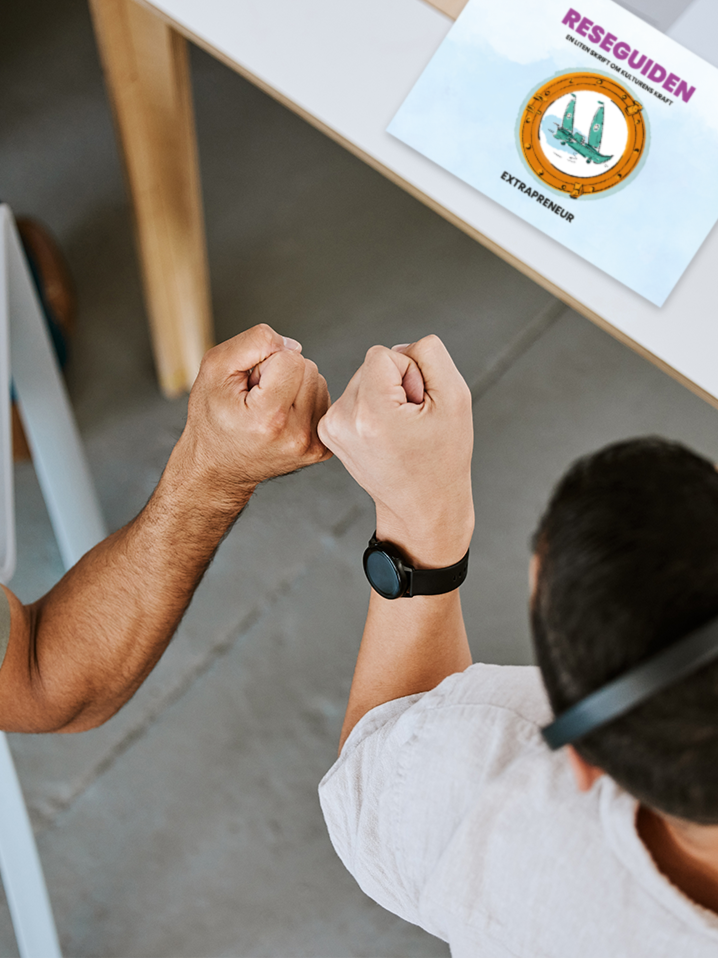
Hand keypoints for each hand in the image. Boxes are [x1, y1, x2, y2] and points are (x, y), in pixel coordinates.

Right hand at [179, 324, 330, 508]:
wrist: (218, 467)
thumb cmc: (212, 418)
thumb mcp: (214, 369)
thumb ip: (253, 342)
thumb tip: (293, 345)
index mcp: (269, 418)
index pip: (292, 358)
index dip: (266, 363)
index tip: (250, 386)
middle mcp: (296, 436)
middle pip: (309, 368)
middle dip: (282, 373)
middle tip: (257, 397)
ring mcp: (312, 446)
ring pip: (319, 382)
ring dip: (294, 387)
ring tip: (268, 407)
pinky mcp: (321, 449)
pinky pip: (323, 402)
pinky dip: (304, 402)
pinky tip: (282, 417)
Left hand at [318, 335, 473, 566]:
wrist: (422, 506)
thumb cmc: (443, 458)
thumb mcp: (455, 397)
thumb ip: (429, 354)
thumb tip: (399, 347)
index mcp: (370, 412)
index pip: (385, 353)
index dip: (412, 375)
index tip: (418, 409)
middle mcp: (342, 419)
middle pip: (372, 365)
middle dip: (397, 385)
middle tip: (412, 423)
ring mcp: (331, 427)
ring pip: (364, 379)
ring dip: (385, 396)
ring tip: (400, 431)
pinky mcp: (329, 431)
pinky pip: (355, 396)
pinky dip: (373, 408)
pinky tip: (385, 434)